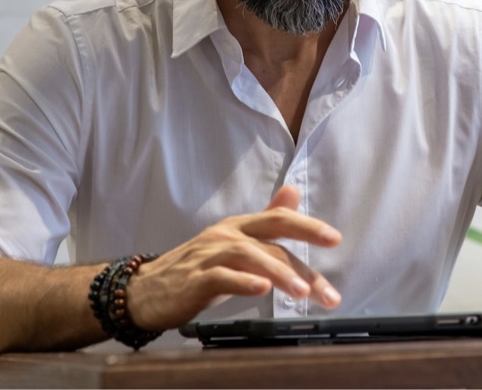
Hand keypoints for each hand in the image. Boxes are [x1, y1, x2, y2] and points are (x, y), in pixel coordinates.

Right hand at [125, 185, 341, 331]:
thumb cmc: (196, 267)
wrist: (146, 291)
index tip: (335, 239)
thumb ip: (266, 220)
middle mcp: (226, 235)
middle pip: (270, 236)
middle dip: (304, 257)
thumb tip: (293, 190)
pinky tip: (262, 290)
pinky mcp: (194, 279)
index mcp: (239, 226)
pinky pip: (222, 277)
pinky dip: (244, 282)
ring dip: (279, 273)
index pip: (279, 219)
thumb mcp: (234, 241)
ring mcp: (209, 255)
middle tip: (326, 284)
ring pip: (249, 256)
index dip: (308, 226)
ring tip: (302, 291)